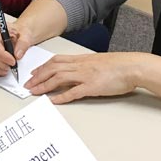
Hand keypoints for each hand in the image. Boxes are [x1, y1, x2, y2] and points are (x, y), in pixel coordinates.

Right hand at [0, 21, 34, 75]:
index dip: (2, 55)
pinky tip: (1, 71)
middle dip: (0, 64)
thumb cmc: (20, 33)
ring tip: (6, 70)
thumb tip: (17, 55)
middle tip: (11, 67)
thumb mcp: (26, 35)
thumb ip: (23, 44)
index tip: (12, 62)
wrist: (19, 34)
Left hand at [25, 52, 143, 103]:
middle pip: (53, 68)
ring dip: (44, 85)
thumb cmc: (118, 65)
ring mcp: (85, 75)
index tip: (33, 73)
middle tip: (28, 84)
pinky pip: (74, 91)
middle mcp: (80, 65)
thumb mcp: (97, 61)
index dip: (42, 67)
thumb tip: (75, 71)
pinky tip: (54, 100)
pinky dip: (62, 96)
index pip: (56, 60)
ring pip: (59, 78)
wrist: (132, 66)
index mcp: (81, 59)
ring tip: (34, 91)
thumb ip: (84, 65)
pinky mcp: (92, 86)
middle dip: (38, 76)